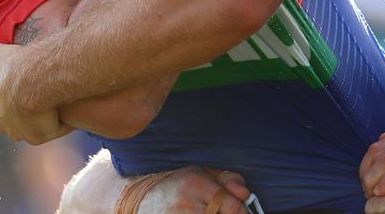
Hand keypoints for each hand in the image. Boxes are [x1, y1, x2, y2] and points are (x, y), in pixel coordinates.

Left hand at [0, 42, 71, 144]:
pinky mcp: (37, 137)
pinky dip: (60, 122)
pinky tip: (65, 108)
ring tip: (55, 101)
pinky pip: (53, 130)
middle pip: (12, 120)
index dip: (7, 95)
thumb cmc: (13, 65)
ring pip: (31, 127)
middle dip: (22, 112)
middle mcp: (1, 123)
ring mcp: (19, 133)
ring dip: (41, 118)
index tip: (19, 85)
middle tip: (38, 94)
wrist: (34, 79)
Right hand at [123, 166, 251, 213]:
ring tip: (203, 211)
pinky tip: (194, 213)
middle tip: (218, 211)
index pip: (231, 206)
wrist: (139, 197)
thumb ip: (226, 179)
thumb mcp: (201, 174)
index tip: (245, 213)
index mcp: (196, 182)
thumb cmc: (175, 185)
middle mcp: (186, 201)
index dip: (242, 213)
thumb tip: (246, 193)